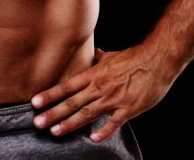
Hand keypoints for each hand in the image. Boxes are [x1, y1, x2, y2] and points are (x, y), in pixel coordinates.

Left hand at [29, 46, 173, 143]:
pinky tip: (92, 139)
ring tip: (54, 131)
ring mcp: (113, 99)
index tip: (35, 102)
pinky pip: (113, 123)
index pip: (67, 86)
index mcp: (94, 74)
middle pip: (72, 102)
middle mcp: (100, 87)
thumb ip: (100, 58)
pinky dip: (103, 132)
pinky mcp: (128, 109)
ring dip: (69, 124)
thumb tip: (94, 53)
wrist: (158, 61)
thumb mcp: (112, 56)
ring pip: (87, 114)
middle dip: (53, 113)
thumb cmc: (135, 58)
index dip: (50, 94)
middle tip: (37, 122)